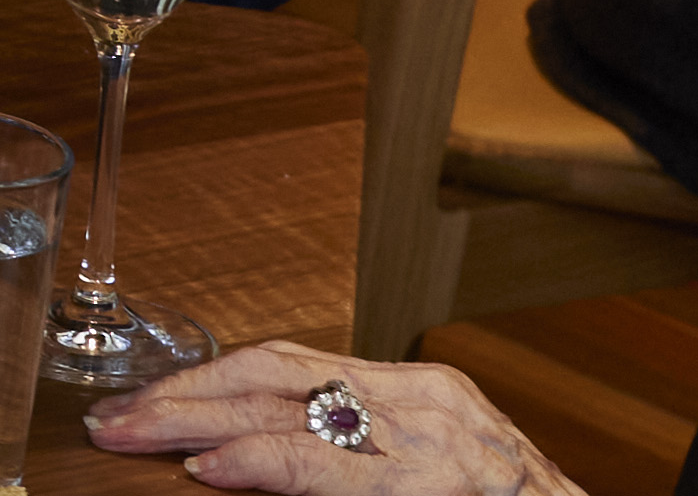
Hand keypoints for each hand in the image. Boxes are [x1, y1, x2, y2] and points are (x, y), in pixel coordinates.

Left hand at [80, 341, 586, 495]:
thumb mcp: (421, 469)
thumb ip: (354, 458)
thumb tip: (253, 461)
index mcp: (414, 391)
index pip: (293, 366)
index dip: (211, 378)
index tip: (144, 403)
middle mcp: (421, 397)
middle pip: (283, 374)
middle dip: (191, 391)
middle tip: (115, 416)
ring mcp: (430, 434)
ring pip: (298, 405)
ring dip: (204, 417)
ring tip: (139, 432)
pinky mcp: (433, 479)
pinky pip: (333, 465)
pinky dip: (267, 460)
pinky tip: (217, 465)